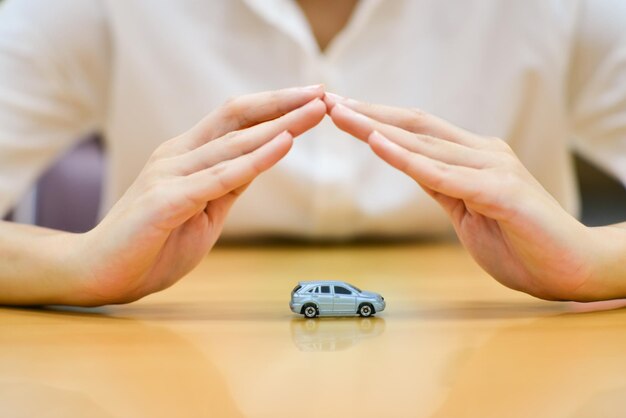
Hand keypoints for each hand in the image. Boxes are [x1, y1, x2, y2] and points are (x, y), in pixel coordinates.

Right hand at [74, 86, 325, 304]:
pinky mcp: (164, 201)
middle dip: (284, 105)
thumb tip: (263, 159)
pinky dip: (254, 160)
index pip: (235, 120)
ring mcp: (168, 175)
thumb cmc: (152, 243)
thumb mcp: (204, 210)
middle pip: (237, 120)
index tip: (311, 99)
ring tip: (314, 111)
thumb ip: (229, 183)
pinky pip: (218, 177)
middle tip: (323, 93)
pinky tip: (282, 144)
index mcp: (186, 156)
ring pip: (233, 143)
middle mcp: (177, 156)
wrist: (99, 272)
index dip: (274, 106)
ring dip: (279, 126)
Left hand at [326, 93, 602, 300]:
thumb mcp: (467, 210)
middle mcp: (483, 153)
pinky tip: (380, 144)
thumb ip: (441, 186)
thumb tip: (410, 167)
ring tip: (343, 115)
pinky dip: (409, 159)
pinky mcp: (501, 192)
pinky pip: (445, 175)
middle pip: (415, 128)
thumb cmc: (520, 242)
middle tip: (328, 104)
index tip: (343, 112)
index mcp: (473, 157)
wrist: (572, 268)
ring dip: (378, 129)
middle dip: (368, 115)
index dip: (378, 119)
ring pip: (425, 144)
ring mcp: (494, 169)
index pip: (416, 131)